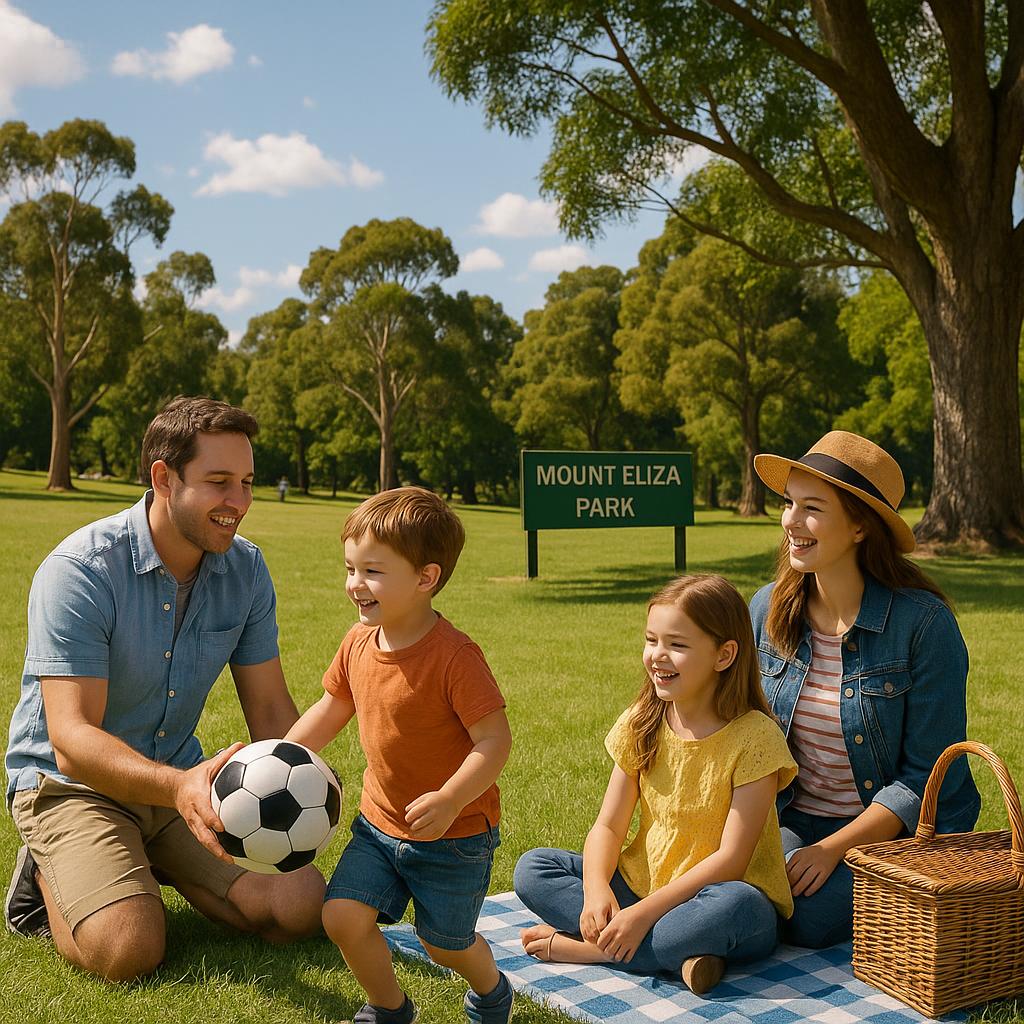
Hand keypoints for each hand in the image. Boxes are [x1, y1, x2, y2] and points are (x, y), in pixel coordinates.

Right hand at [174, 742, 244, 862]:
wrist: (173, 789)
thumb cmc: (196, 776)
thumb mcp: (208, 765)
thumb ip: (225, 756)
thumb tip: (243, 744)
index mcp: (197, 799)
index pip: (203, 811)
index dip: (211, 819)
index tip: (222, 827)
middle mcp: (194, 815)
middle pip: (201, 834)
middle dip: (214, 846)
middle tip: (229, 855)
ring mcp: (193, 824)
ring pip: (203, 841)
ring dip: (216, 852)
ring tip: (232, 861)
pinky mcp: (196, 829)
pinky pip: (206, 841)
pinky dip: (217, 849)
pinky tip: (233, 856)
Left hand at [404, 790, 459, 840]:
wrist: (452, 801)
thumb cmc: (435, 799)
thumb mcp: (424, 797)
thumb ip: (413, 805)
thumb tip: (406, 813)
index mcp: (428, 805)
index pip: (413, 814)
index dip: (408, 818)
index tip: (408, 818)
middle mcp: (434, 814)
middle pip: (417, 825)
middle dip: (412, 826)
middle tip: (413, 824)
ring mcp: (439, 823)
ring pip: (423, 833)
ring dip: (417, 832)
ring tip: (416, 829)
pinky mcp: (442, 829)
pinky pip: (430, 836)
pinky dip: (425, 835)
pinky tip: (423, 831)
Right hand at [580, 886, 619, 943]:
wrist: (594, 887)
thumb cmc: (607, 897)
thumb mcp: (614, 905)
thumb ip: (615, 918)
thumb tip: (618, 933)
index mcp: (598, 910)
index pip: (601, 928)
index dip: (607, 935)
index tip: (613, 938)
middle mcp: (589, 914)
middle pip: (593, 934)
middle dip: (601, 940)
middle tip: (609, 942)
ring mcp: (584, 917)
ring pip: (588, 935)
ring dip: (595, 940)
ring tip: (604, 941)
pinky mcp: (581, 919)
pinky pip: (584, 933)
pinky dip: (590, 938)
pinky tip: (597, 937)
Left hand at [596, 902, 653, 962]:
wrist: (643, 914)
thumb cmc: (628, 914)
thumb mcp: (615, 918)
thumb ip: (608, 928)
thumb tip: (602, 936)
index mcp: (612, 929)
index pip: (600, 943)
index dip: (600, 945)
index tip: (603, 943)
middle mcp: (619, 937)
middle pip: (608, 952)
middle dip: (607, 952)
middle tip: (609, 949)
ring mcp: (627, 942)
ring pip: (617, 957)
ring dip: (616, 956)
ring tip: (616, 952)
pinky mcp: (635, 946)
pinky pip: (627, 959)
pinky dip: (625, 958)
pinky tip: (625, 953)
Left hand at [787, 842, 842, 896]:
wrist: (831, 847)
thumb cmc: (812, 853)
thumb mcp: (800, 854)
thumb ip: (792, 863)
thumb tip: (783, 875)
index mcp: (799, 855)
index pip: (788, 868)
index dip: (784, 878)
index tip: (782, 884)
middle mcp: (808, 859)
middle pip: (796, 874)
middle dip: (791, 884)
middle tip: (787, 891)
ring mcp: (817, 866)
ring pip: (806, 880)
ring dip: (799, 888)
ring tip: (795, 894)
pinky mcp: (826, 872)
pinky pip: (818, 882)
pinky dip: (811, 889)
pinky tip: (806, 893)